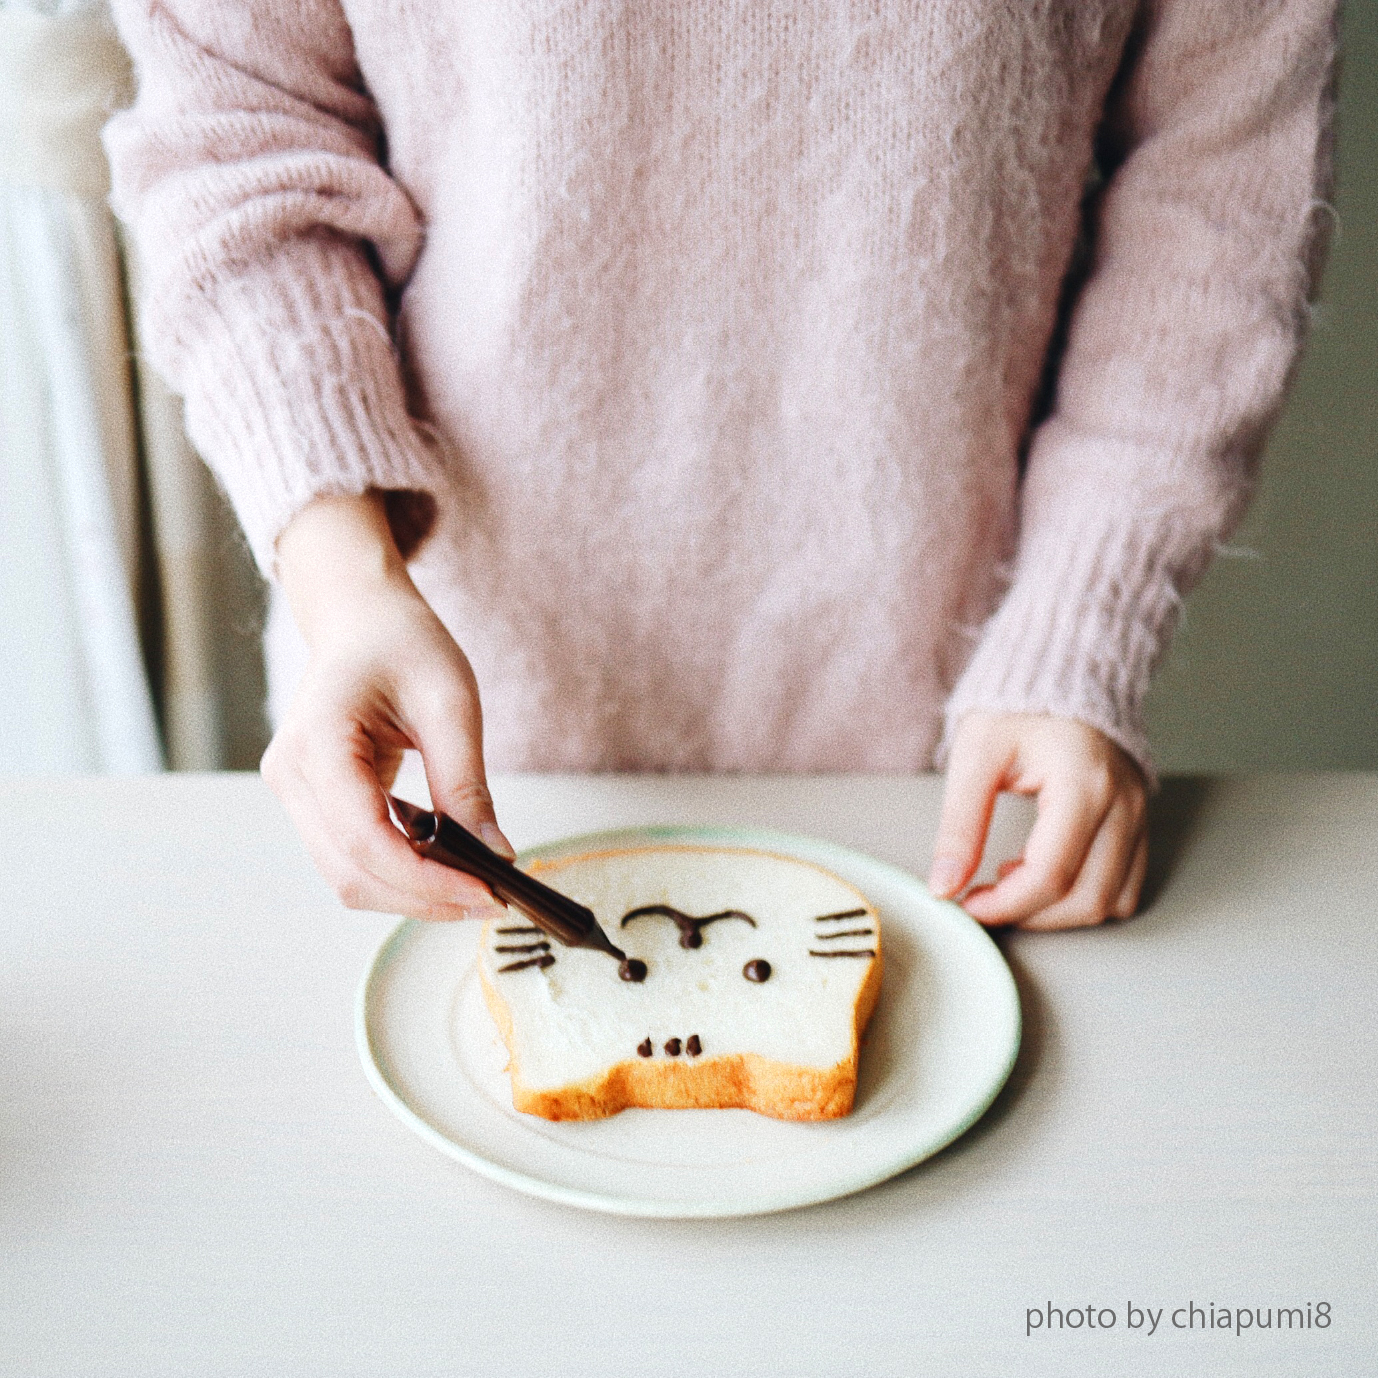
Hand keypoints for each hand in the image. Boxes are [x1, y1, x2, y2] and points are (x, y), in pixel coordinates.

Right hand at [261, 492, 511, 919]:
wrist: (360, 618)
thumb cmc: (402, 643)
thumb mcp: (450, 704)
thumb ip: (466, 784)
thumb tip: (494, 856)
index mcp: (317, 740)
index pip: (365, 837)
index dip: (425, 878)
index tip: (484, 892)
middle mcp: (291, 774)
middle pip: (352, 871)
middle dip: (423, 896)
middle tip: (490, 900)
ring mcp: (293, 792)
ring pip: (347, 876)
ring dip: (411, 893)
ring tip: (474, 889)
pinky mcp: (311, 802)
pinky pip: (351, 857)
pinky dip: (398, 873)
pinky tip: (445, 869)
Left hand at [927, 711, 1147, 929]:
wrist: (1061, 672)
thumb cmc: (1016, 708)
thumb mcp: (975, 757)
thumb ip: (959, 824)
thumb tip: (944, 886)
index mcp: (1082, 783)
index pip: (1050, 874)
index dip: (1006, 904)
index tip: (968, 904)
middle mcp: (1123, 804)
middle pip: (1086, 899)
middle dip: (1029, 914)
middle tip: (983, 899)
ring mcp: (1139, 815)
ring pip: (1110, 901)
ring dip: (1058, 912)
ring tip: (1010, 879)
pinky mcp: (1140, 822)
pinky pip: (1124, 886)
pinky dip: (1084, 897)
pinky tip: (1042, 872)